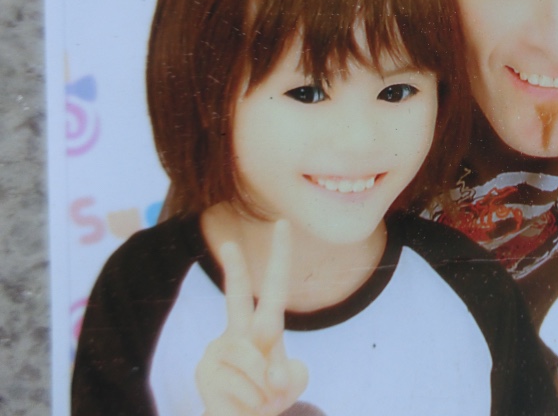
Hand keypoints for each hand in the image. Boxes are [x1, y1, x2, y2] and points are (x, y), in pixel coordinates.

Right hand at [197, 220, 308, 415]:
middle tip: (228, 242)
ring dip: (266, 387)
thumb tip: (271, 378)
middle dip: (235, 268)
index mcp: (263, 327)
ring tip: (262, 400)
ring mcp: (218, 348)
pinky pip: (241, 381)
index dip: (279, 255)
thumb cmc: (268, 399)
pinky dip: (253, 399)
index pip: (274, 287)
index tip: (282, 222)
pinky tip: (244, 407)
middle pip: (236, 295)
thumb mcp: (289, 384)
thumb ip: (285, 376)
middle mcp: (238, 331)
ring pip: (252, 357)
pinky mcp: (205, 370)